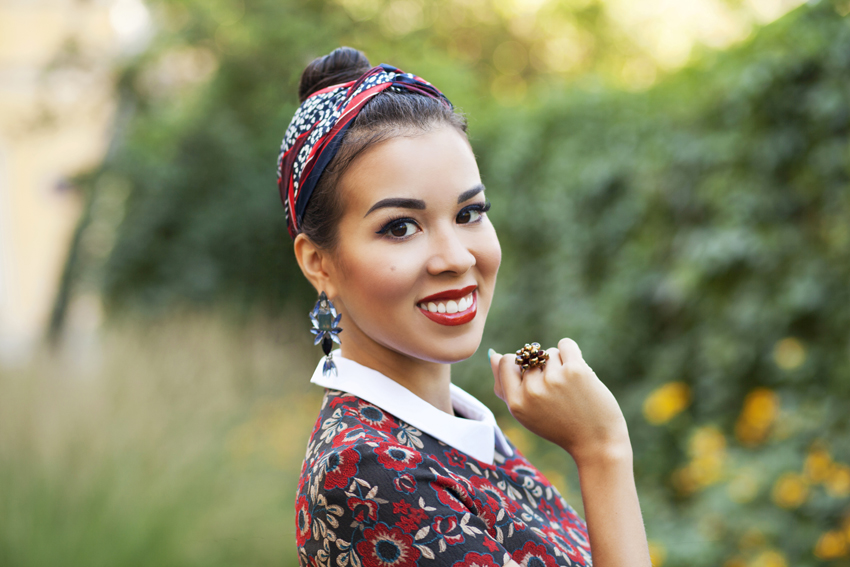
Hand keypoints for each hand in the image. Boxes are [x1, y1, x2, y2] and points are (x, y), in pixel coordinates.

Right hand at [489, 339, 630, 465]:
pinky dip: (571, 353)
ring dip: (559, 363)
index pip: (506, 362)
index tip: (536, 381)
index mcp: (516, 403)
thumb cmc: (559, 427)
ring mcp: (553, 379)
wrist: (597, 442)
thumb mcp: (526, 413)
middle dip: (542, 368)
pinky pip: (565, 344)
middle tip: (557, 393)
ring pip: (548, 352)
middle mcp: (532, 391)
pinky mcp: (575, 370)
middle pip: (529, 357)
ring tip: (570, 387)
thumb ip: (505, 387)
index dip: (520, 367)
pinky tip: (577, 370)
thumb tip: (493, 355)